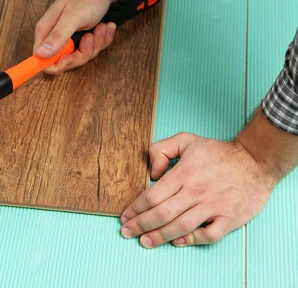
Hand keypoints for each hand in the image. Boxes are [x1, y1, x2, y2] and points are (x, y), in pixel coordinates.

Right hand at [33, 0, 115, 74]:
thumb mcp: (72, 17)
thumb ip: (57, 36)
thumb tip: (41, 53)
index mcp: (46, 32)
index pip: (42, 60)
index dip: (56, 65)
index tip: (69, 58)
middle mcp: (55, 37)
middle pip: (65, 62)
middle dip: (82, 52)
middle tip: (89, 37)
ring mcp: (68, 38)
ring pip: (81, 56)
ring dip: (95, 44)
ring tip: (99, 27)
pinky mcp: (81, 38)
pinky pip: (92, 49)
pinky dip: (102, 39)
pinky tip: (105, 27)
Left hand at [119, 133, 275, 247]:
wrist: (256, 160)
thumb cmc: (220, 152)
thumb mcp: (186, 140)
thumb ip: (161, 149)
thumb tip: (152, 173)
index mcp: (183, 174)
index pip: (152, 196)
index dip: (135, 209)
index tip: (125, 217)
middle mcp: (195, 192)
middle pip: (161, 213)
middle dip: (141, 225)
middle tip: (127, 232)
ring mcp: (212, 206)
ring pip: (180, 226)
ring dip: (160, 236)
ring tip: (145, 242)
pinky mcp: (228, 218)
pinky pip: (208, 235)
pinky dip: (192, 240)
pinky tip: (178, 241)